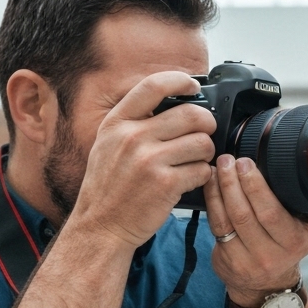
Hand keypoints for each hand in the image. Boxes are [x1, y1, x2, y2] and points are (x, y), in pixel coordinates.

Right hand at [68, 72, 216, 248]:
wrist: (100, 227)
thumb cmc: (108, 187)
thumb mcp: (108, 144)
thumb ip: (134, 122)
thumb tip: (173, 103)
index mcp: (117, 123)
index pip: (153, 86)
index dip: (180, 80)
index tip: (193, 85)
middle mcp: (132, 138)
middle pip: (191, 114)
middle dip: (207, 123)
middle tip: (205, 132)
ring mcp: (149, 161)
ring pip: (202, 142)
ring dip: (206, 152)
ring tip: (195, 160)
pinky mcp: (166, 184)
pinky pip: (202, 169)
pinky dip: (203, 175)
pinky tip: (190, 179)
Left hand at [202, 155, 307, 306]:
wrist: (267, 286)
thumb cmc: (289, 247)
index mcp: (293, 242)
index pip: (271, 213)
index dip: (256, 187)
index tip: (247, 163)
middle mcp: (268, 254)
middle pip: (245, 214)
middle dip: (234, 182)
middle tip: (229, 159)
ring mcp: (244, 259)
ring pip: (227, 219)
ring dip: (220, 189)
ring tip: (218, 166)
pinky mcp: (225, 259)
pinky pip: (215, 225)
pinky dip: (211, 200)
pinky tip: (210, 183)